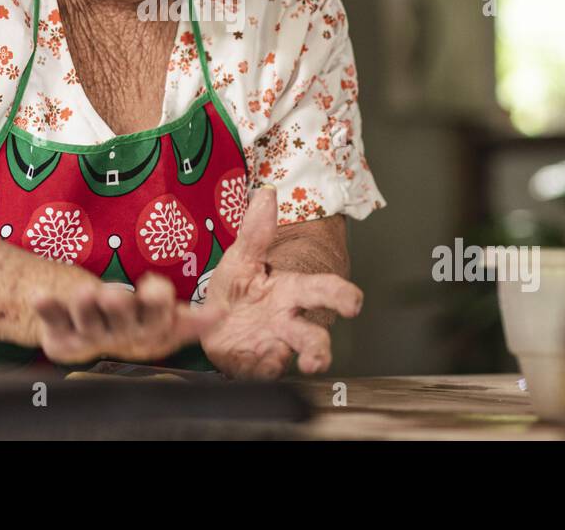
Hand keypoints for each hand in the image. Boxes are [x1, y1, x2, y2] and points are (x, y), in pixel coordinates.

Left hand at [32, 272, 222, 365]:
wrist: (90, 340)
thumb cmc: (137, 322)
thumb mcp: (166, 320)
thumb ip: (192, 319)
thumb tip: (224, 314)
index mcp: (149, 329)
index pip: (157, 317)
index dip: (156, 303)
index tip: (154, 285)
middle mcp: (119, 335)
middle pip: (120, 321)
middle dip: (118, 308)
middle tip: (113, 296)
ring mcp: (89, 336)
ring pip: (87, 321)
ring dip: (84, 306)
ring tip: (84, 292)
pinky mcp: (61, 335)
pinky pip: (52, 320)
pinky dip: (46, 308)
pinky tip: (40, 295)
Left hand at [200, 186, 362, 379]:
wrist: (210, 319)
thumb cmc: (237, 289)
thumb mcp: (242, 256)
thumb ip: (256, 229)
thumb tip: (267, 192)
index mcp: (290, 292)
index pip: (323, 291)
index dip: (341, 296)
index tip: (354, 304)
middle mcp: (288, 322)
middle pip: (314, 337)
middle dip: (319, 350)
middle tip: (318, 359)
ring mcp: (273, 345)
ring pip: (292, 359)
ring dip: (288, 364)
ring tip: (287, 365)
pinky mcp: (253, 364)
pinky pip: (260, 371)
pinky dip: (260, 368)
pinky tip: (256, 363)